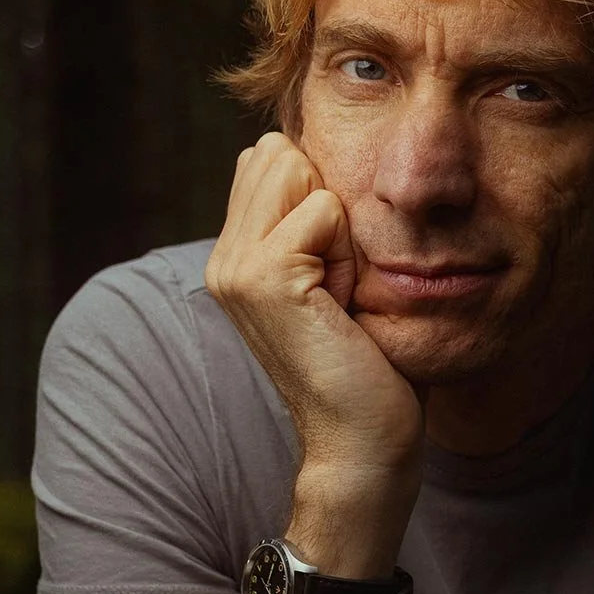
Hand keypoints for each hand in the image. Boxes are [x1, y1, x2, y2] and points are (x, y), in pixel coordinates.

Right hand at [206, 133, 423, 499]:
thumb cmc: (369, 364)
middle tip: (340, 285)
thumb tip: (316, 158)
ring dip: (341, 230)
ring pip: (299, 172)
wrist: (363, 441)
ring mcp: (235, 266)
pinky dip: (350, 253)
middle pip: (280, 152)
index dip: (326, 201)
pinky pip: (324, 210)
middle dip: (331, 206)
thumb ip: (316, 225)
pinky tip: (343, 305)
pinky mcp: (262, 276)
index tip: (337, 276)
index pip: (273, 156)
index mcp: (236, 254)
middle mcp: (224, 257)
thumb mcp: (338, 278)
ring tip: (340, 294)